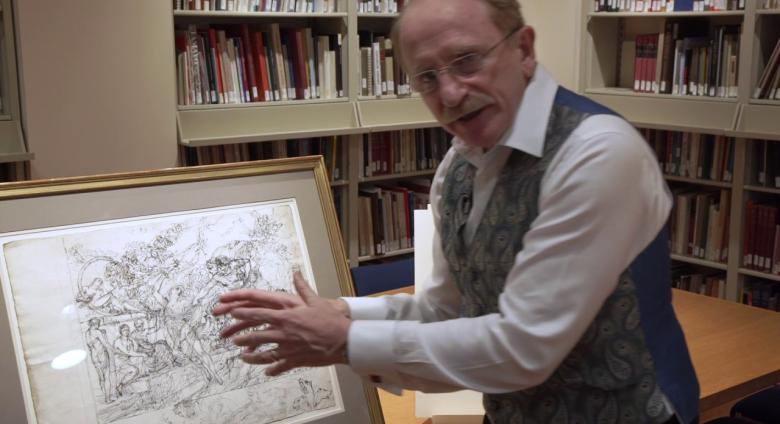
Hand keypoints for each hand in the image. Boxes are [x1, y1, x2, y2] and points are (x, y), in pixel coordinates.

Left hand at [213, 271, 351, 375]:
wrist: (344, 341)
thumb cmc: (330, 320)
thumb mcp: (316, 301)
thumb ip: (302, 288)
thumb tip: (296, 273)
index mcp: (286, 316)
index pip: (258, 313)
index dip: (243, 313)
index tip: (232, 312)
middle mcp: (284, 333)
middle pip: (255, 336)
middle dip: (241, 337)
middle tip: (232, 337)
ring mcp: (288, 348)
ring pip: (263, 354)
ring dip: (251, 356)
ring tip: (243, 357)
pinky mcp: (295, 360)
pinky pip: (279, 366)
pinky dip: (271, 369)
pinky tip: (266, 371)